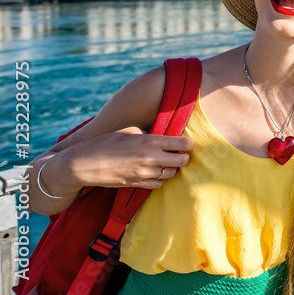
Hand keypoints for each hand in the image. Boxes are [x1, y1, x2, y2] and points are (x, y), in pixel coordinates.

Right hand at [52, 126, 193, 193]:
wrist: (83, 165)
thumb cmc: (105, 143)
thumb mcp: (128, 131)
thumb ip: (148, 134)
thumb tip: (162, 136)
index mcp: (149, 141)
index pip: (181, 144)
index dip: (187, 144)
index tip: (187, 143)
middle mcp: (150, 158)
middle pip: (181, 161)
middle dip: (183, 157)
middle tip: (179, 153)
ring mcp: (144, 174)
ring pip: (171, 174)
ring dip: (172, 169)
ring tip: (166, 162)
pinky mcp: (137, 184)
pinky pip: (158, 185)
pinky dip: (160, 179)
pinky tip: (155, 172)